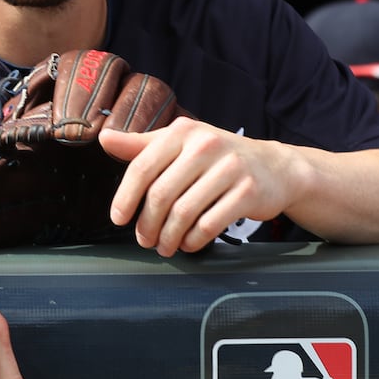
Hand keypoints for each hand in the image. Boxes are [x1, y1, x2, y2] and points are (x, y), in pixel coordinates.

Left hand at [100, 118, 288, 255]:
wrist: (273, 166)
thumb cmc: (218, 156)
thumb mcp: (180, 143)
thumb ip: (142, 145)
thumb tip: (105, 138)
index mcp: (182, 132)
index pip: (143, 166)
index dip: (126, 197)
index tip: (118, 218)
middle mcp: (205, 145)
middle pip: (161, 194)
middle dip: (147, 224)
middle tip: (144, 239)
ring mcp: (229, 168)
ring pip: (184, 213)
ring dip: (169, 237)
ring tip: (164, 246)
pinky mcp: (248, 192)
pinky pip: (209, 224)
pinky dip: (193, 240)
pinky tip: (189, 243)